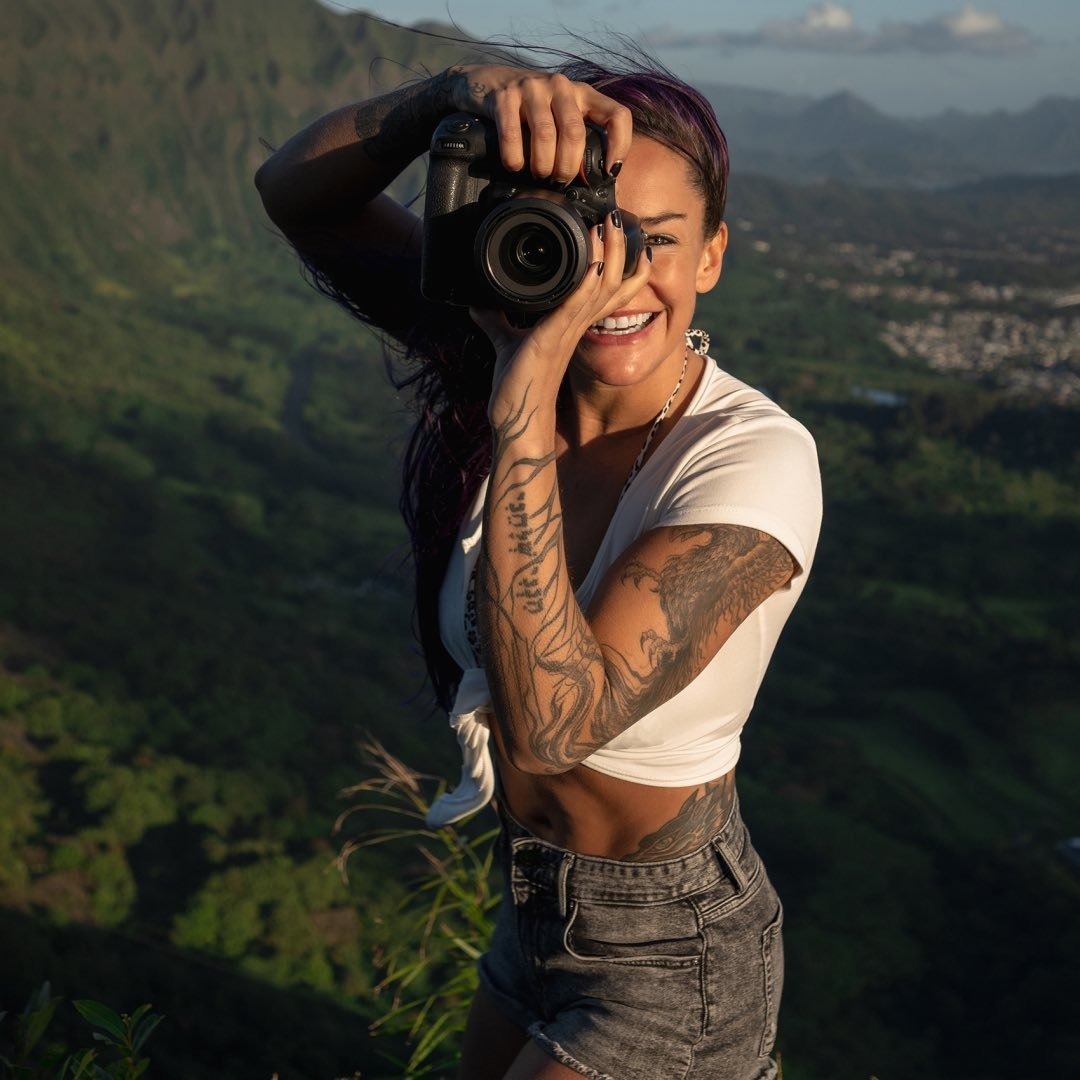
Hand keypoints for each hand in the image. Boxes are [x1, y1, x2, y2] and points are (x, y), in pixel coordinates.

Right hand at [449, 65, 631, 183]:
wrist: (488, 83)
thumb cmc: (530, 111)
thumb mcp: (560, 116)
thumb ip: (576, 138)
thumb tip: (590, 181)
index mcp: (582, 94)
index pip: (616, 115)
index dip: (619, 145)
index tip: (609, 172)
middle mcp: (561, 86)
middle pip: (574, 133)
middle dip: (567, 166)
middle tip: (559, 181)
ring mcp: (533, 88)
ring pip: (545, 135)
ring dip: (542, 165)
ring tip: (537, 175)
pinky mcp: (505, 96)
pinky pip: (512, 135)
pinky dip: (514, 158)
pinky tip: (513, 166)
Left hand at [471, 212, 652, 426]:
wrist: (513, 417)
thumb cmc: (516, 386)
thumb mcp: (504, 341)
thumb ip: (496, 318)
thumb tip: (479, 301)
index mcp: (571, 324)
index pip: (607, 289)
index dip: (620, 263)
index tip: (618, 235)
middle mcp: (576, 326)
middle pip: (613, 283)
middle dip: (619, 249)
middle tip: (617, 218)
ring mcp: (567, 332)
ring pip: (602, 289)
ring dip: (608, 256)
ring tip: (608, 228)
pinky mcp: (552, 340)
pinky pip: (577, 307)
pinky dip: (586, 284)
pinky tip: (593, 264)